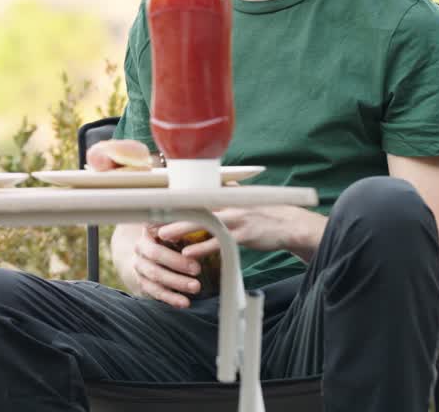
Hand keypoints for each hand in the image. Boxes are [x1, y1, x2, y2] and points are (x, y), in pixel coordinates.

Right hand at [128, 222, 207, 307]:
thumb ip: (186, 221)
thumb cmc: (172, 239)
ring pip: (155, 276)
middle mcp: (140, 248)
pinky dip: (170, 298)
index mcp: (149, 231)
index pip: (155, 230)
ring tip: (196, 287)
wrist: (150, 257)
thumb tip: (206, 210)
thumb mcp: (176, 228)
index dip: (169, 233)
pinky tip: (185, 303)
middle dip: (177, 263)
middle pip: (156, 255)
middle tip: (198, 269)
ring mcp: (139, 266)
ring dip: (176, 282)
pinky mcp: (142, 282)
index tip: (187, 239)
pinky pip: (154, 292)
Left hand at [158, 205, 327, 264]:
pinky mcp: (243, 234)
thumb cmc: (262, 212)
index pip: (193, 193)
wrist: (290, 224)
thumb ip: (224, 191)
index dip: (172, 198)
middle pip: (193, 205)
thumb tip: (207, 183)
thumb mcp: (242, 197)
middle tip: (148, 219)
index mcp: (225, 193)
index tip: (151, 203)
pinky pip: (219, 241)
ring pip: (203, 222)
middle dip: (170, 211)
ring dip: (181, 228)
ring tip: (162, 234)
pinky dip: (202, 247)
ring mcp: (235, 217)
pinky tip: (187, 253)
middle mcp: (228, 201)